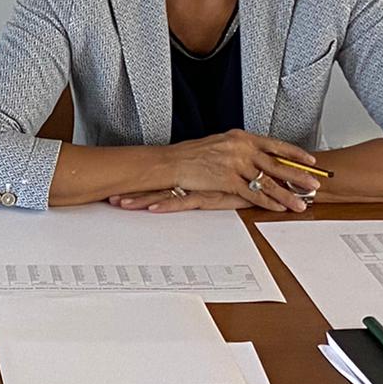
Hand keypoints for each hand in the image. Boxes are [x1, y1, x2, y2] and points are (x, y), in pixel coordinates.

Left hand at [110, 188, 293, 212]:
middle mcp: (192, 180)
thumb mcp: (227, 185)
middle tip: (109, 198)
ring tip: (119, 204)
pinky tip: (151, 209)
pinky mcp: (209, 196)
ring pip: (163, 194)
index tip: (116, 189)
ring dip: (140, 200)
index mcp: (194, 177)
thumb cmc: (250, 177)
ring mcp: (198, 188)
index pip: (160, 179)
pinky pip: (183, 202)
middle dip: (131, 192)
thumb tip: (197, 188)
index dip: (137, 184)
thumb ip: (212, 186)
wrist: (273, 174)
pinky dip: (166, 206)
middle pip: (155, 186)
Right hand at [162, 131, 319, 211]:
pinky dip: (268, 202)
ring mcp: (235, 164)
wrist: (174, 162)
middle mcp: (241, 148)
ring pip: (268, 182)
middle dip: (299, 176)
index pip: (275, 145)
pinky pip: (253, 194)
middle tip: (315, 184)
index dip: (295, 154)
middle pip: (277, 164)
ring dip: (287, 194)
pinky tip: (278, 207)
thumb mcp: (222, 143)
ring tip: (302, 202)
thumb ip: (242, 148)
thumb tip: (259, 155)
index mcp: (242, 137)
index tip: (311, 161)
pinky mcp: (228, 180)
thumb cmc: (194, 153)